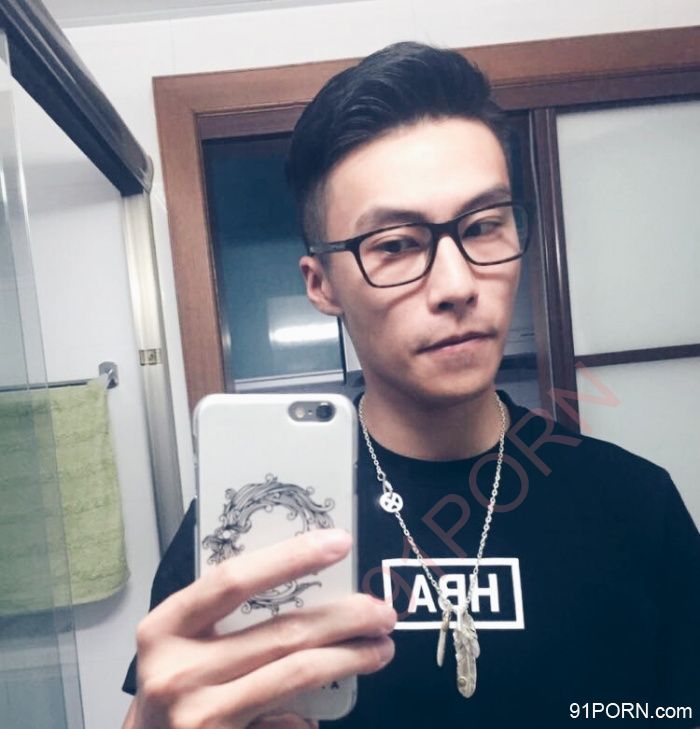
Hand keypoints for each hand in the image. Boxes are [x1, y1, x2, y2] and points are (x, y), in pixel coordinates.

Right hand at [127, 529, 395, 728]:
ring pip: (297, 673)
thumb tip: (309, 589)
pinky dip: (316, 708)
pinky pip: (289, 719)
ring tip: (381, 646)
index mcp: (167, 627)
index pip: (235, 580)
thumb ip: (228, 614)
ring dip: (350, 657)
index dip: (291, 557)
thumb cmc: (174, 685)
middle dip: (344, 616)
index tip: (339, 543)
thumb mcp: (184, 641)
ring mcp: (200, 716)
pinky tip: (338, 696)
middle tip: (382, 610)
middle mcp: (177, 671)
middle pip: (281, 630)